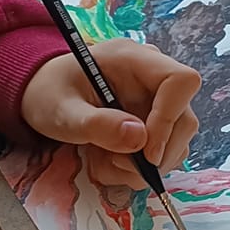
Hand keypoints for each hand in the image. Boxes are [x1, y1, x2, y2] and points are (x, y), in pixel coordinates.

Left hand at [20, 43, 200, 189]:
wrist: (44, 96)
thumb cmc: (50, 93)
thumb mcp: (62, 110)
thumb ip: (97, 124)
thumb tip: (140, 139)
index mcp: (134, 60)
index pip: (181, 82)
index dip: (170, 118)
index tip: (146, 152)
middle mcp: (153, 79)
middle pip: (184, 120)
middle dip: (154, 154)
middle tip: (115, 163)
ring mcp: (157, 104)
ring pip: (176, 144)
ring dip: (141, 166)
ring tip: (103, 161)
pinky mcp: (154, 125)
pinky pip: (162, 155)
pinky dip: (136, 169)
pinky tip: (108, 161)